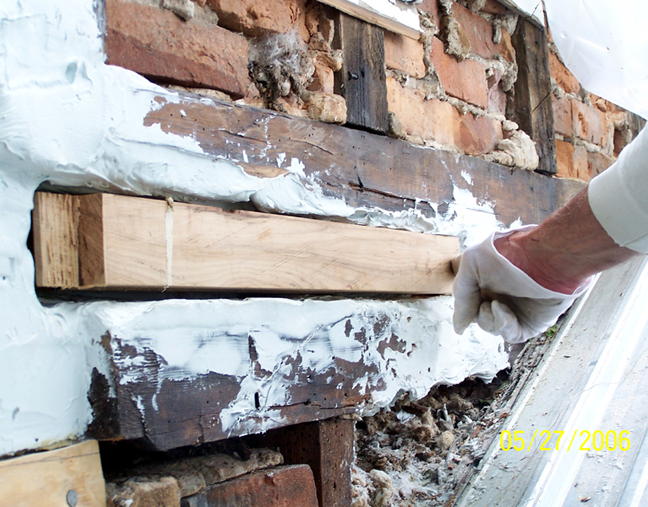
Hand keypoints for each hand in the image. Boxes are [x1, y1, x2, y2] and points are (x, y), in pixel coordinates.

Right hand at [452, 227, 590, 342]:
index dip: (465, 308)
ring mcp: (517, 310)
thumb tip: (459, 327)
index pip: (470, 303)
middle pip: (479, 318)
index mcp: (487, 281)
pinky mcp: (531, 323)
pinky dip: (503, 326)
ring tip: (495, 304)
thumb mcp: (472, 265)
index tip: (463, 310)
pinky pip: (511, 334)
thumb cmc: (509, 254)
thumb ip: (462, 295)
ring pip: (492, 328)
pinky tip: (504, 311)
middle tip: (484, 302)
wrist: (544, 257)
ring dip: (489, 319)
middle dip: (478, 313)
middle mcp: (502, 296)